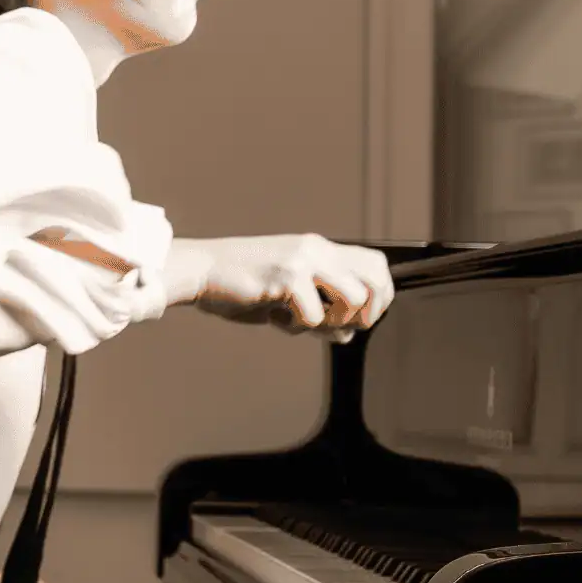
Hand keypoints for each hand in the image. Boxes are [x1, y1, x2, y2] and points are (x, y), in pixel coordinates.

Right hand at [170, 234, 394, 339]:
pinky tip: (274, 316)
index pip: (376, 264)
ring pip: (354, 298)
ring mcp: (303, 261)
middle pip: (376, 279)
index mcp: (320, 249)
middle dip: (369, 312)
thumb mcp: (288, 295)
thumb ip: (321, 310)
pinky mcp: (287, 278)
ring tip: (301, 320)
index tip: (361, 319)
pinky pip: (314, 317)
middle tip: (341, 326)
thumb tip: (348, 333)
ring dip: (332, 322)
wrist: (200, 272)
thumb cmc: (240, 286)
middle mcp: (317, 249)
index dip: (381, 296)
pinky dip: (296, 327)